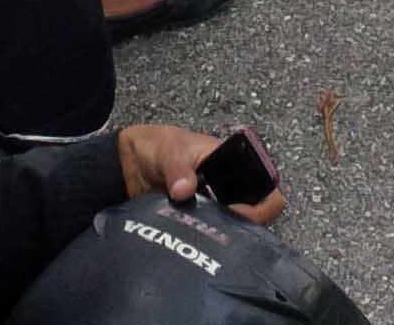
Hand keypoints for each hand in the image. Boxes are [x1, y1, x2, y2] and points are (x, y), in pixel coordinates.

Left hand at [117, 125, 284, 227]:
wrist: (127, 163)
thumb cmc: (157, 146)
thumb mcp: (169, 150)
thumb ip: (177, 167)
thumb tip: (184, 190)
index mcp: (233, 164)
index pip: (266, 188)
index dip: (261, 205)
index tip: (238, 214)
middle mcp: (229, 189)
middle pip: (255, 213)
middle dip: (243, 225)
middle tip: (221, 232)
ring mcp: (214, 208)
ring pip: (234, 230)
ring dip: (223, 236)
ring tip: (205, 240)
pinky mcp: (197, 225)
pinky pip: (210, 238)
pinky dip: (206, 243)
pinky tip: (195, 247)